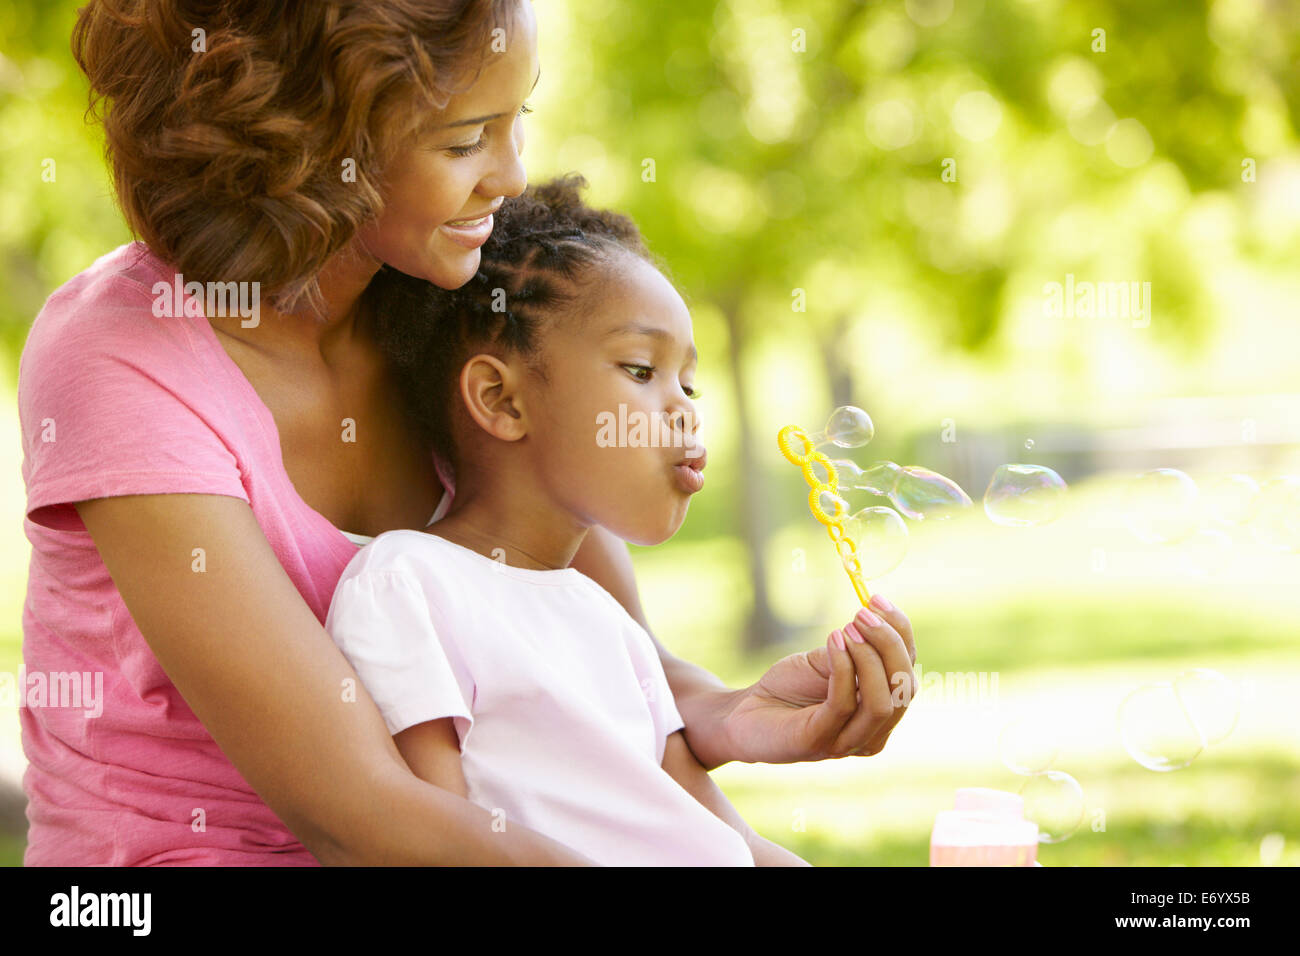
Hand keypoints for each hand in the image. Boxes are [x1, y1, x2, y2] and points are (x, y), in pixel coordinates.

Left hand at [720, 594, 916, 763]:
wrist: (744, 713)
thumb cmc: (788, 687)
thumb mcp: (826, 661)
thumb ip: (853, 650)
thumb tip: (872, 621)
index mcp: (881, 713)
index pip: (908, 674)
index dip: (901, 635)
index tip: (877, 600)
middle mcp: (872, 733)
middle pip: (903, 688)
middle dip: (889, 644)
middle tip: (863, 613)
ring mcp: (847, 743)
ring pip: (881, 702)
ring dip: (869, 657)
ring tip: (848, 628)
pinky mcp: (818, 742)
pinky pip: (843, 704)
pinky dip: (843, 668)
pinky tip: (833, 641)